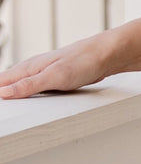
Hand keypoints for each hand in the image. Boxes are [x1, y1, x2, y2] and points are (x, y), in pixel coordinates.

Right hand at [0, 29, 121, 99]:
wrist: (106, 54)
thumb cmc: (83, 62)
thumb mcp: (54, 77)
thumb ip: (29, 85)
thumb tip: (4, 93)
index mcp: (29, 68)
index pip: (1, 81)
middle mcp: (33, 68)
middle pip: (7, 82)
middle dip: (1, 92)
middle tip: (1, 108)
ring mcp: (43, 72)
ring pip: (20, 83)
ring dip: (10, 91)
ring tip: (5, 101)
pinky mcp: (54, 78)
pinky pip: (34, 86)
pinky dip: (26, 92)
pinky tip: (26, 97)